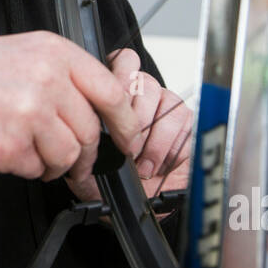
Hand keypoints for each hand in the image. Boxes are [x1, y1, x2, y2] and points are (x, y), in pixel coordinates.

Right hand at [0, 31, 147, 182]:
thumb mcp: (21, 52)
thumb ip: (62, 74)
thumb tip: (99, 106)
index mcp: (53, 53)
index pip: (111, 91)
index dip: (125, 123)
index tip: (127, 139)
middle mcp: (46, 80)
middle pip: (90, 131)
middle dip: (82, 153)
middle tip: (67, 158)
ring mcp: (29, 114)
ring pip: (67, 155)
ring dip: (52, 162)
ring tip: (26, 149)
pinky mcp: (10, 147)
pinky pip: (37, 169)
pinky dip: (24, 167)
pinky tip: (2, 148)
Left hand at [63, 48, 192, 204]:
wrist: (149, 205)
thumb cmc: (120, 181)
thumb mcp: (91, 167)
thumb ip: (85, 146)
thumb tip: (78, 133)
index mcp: (118, 96)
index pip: (121, 62)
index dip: (117, 76)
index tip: (110, 102)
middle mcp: (144, 95)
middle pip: (142, 80)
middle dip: (132, 115)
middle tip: (126, 145)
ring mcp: (167, 107)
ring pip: (162, 99)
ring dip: (149, 136)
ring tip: (139, 163)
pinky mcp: (188, 123)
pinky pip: (181, 122)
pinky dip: (166, 148)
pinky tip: (155, 165)